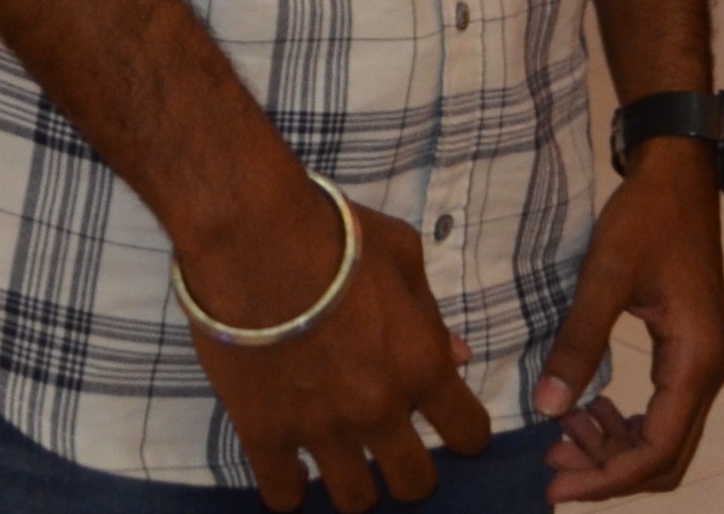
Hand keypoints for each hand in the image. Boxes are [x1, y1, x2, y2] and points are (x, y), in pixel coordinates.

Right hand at [182, 180, 491, 510]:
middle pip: (414, 483)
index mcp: (420, 366)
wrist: (254, 239)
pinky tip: (290, 475)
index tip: (452, 426)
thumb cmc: (336, 235)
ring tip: (345, 466)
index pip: (469, 432)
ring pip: (355, 500)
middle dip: (412, 473)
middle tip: (395, 452)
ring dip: (356, 487)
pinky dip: (289, 492)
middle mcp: (378, 410)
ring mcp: (321, 430)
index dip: (466, 433)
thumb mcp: (404, 257)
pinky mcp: (265, 435)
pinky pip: (282, 495)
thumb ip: (429, 315)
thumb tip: (456, 356)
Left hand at [536, 139, 723, 497]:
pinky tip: (588, 409)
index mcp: (695, 361)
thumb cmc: (647, 218)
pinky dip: (625, 424)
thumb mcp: (606, 276)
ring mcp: (700, 362)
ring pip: (665, 438)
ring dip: (614, 450)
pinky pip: (661, 411)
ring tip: (561, 437)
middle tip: (551, 467)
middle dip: (609, 472)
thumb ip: (579, 341)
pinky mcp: (688, 351)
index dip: (607, 479)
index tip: (555, 488)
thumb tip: (549, 409)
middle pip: (666, 457)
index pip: (657, 450)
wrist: (679, 173)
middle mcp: (707, 372)